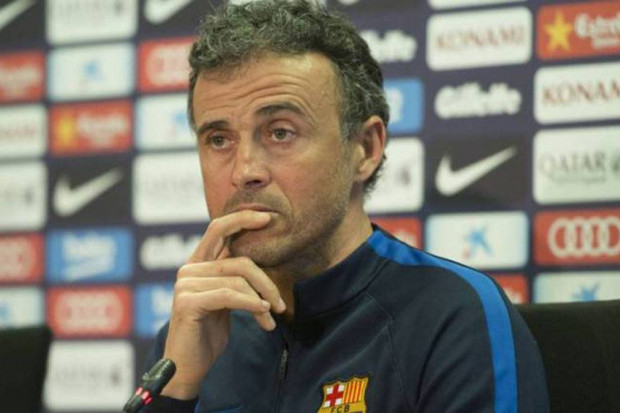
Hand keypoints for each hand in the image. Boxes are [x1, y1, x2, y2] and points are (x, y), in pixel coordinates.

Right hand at [160, 210, 285, 398]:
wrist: (188, 366)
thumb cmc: (208, 333)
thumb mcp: (226, 301)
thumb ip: (235, 279)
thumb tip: (263, 267)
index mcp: (198, 263)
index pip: (218, 229)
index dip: (242, 219)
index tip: (268, 218)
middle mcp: (189, 269)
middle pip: (239, 260)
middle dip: (265, 281)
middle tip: (279, 303)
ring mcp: (185, 284)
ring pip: (237, 279)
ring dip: (261, 301)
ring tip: (270, 319)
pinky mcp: (187, 302)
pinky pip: (229, 295)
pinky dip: (251, 304)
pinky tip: (263, 315)